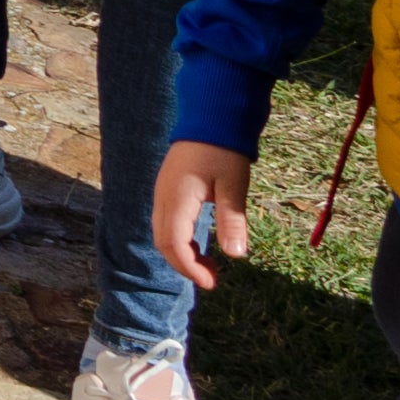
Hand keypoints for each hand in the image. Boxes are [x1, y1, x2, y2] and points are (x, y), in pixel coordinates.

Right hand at [156, 140, 256, 289]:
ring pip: (163, 233)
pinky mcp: (168, 190)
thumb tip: (236, 255)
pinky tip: (201, 241)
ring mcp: (163, 193)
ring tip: (209, 263)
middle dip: (184, 265)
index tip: (211, 283)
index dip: (190, 268)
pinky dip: (181, 240)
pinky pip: (167, 223)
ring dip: (182, 253)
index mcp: (176, 199)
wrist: (210, 117)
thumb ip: (232, 219)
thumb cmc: (224, 150)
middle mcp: (163, 198)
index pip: (174, 244)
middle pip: (163, 242)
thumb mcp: (234, 185)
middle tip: (212, 278)